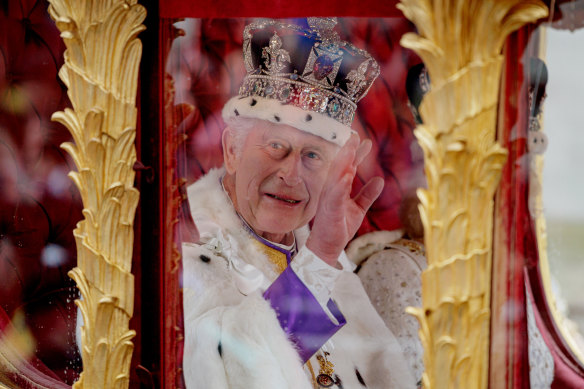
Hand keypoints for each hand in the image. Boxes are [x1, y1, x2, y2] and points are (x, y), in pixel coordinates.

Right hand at [306, 134, 383, 266]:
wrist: (327, 248)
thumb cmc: (339, 227)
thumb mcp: (358, 209)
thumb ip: (367, 194)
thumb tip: (379, 180)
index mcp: (339, 189)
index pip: (347, 167)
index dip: (355, 153)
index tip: (364, 140)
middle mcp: (332, 190)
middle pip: (340, 167)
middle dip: (347, 151)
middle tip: (355, 136)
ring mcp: (329, 200)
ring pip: (335, 177)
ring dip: (343, 162)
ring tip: (350, 149)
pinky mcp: (329, 211)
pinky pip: (335, 196)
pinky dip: (340, 185)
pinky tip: (346, 176)